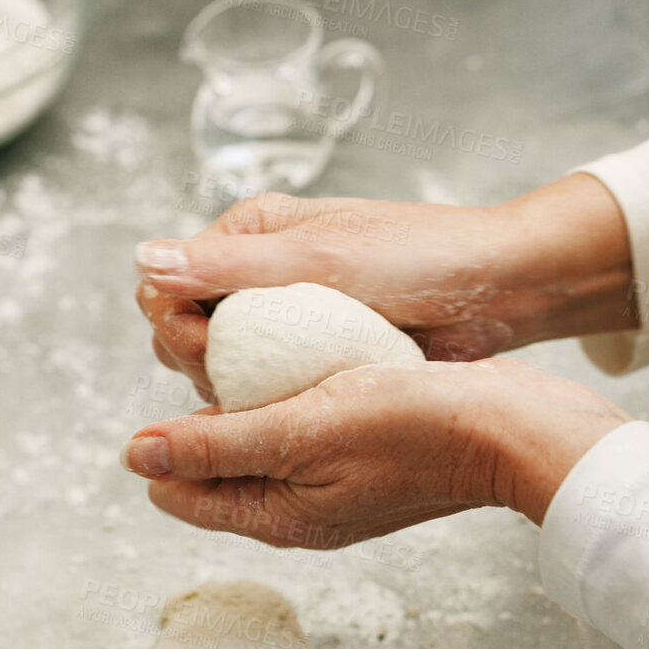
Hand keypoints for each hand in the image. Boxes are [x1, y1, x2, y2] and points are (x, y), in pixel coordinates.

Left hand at [121, 357, 632, 544]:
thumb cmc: (418, 428)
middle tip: (220, 342)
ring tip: (261, 342)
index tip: (187, 370)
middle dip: (205, 408)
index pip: (179, 490)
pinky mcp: (364, 452)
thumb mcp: (303, 430)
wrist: (516, 427)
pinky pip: (304, 420)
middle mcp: (300, 509)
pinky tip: (307, 350)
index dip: (165, 433)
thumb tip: (136, 456)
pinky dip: (293, 388)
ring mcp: (333, 482)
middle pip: (216, 460)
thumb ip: (217, 445)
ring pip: (259, 434)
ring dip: (249, 391)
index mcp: (277, 518)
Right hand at [135, 174, 635, 401]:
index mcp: (252, 233)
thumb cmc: (423, 257)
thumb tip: (144, 260)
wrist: (504, 290)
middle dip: (200, 359)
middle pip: (186, 328)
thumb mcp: (324, 260)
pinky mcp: (316, 358)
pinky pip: (270, 388)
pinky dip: (270, 403)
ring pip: (225, 366)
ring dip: (234, 387)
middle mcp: (261, 273)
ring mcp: (289, 319)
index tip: (201, 347)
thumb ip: (233, 267)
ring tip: (275, 393)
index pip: (170, 281)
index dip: (172, 320)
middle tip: (239, 379)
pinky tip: (290, 415)